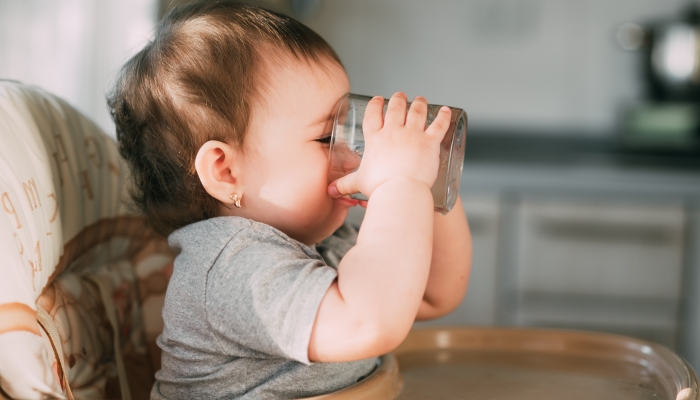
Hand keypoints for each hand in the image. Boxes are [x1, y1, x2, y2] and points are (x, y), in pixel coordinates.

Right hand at [328, 93, 450, 198]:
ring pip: (417, 111)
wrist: (399, 191)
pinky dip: (444, 116)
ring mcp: (413, 135)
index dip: (376, 104)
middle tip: (400, 96)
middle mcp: (394, 132)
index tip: (378, 100)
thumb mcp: (358, 183)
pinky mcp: (430, 143)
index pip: (374, 114)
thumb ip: (344, 184)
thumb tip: (330, 191)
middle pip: (396, 107)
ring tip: (421, 99)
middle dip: (398, 99)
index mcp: (376, 139)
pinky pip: (439, 125)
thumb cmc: (379, 187)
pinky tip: (447, 110)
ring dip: (419, 103)